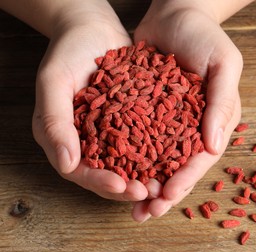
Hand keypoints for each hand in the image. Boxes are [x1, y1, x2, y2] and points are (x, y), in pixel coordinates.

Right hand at [32, 2, 158, 201]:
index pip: (80, 171)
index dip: (100, 182)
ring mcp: (113, 133)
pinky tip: (175, 158)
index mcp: (64, 138)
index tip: (121, 186)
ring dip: (147, 176)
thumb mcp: (54, 82)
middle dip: (129, 187)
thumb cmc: (68, 51)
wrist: (94, 29)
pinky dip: (159, 153)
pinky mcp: (133, 122)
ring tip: (166, 184)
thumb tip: (67, 165)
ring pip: (130, 164)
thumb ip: (54, 122)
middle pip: (108, 174)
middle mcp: (89, 141)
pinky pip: (146, 142)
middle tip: (151, 193)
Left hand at [132, 1, 242, 221]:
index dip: (187, 178)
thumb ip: (222, 102)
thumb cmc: (205, 35)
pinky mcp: (148, 112)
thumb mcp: (225, 62)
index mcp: (217, 119)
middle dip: (165, 191)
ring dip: (146, 182)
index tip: (167, 194)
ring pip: (158, 159)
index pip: (203, 156)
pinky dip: (129, 158)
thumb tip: (213, 144)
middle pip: (180, 165)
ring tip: (131, 205)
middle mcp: (194, 126)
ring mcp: (171, 121)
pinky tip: (115, 172)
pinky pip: (139, 139)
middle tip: (146, 213)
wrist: (175, 13)